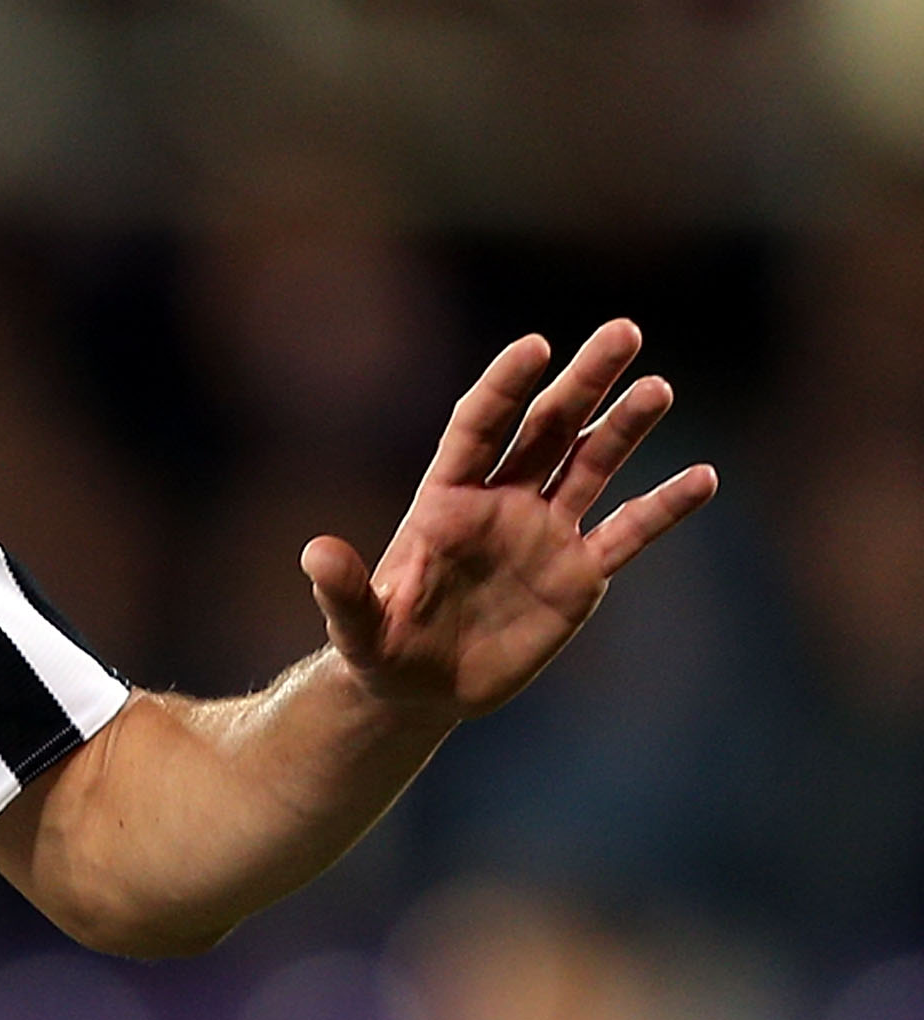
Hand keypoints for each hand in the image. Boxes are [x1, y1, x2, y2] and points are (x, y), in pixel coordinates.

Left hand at [301, 320, 716, 723]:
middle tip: (623, 331)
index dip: (505, 387)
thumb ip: (342, 590)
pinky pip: (627, 532)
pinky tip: (704, 477)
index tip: (536, 347)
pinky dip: (664, 507)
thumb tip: (315, 553)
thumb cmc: (378, 649)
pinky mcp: (578, 576)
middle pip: (547, 427)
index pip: (480, 426)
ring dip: (625, 426)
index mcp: (445, 498)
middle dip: (583, 381)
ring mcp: (544, 534)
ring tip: (658, 386)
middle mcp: (501, 503)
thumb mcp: (355, 625)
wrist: (419, 689)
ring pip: (592, 465)